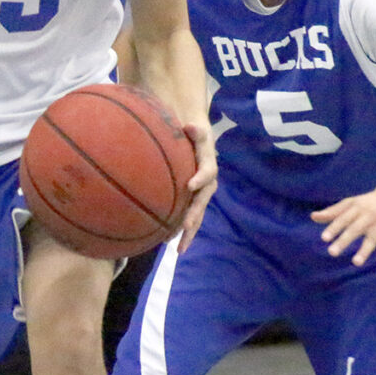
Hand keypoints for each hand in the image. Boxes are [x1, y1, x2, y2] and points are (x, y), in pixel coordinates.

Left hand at [177, 122, 217, 251]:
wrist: (192, 134)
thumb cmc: (190, 129)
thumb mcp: (194, 126)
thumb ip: (195, 129)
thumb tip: (190, 126)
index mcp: (208, 163)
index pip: (208, 171)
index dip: (201, 178)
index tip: (190, 185)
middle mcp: (206, 181)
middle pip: (203, 201)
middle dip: (195, 215)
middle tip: (185, 227)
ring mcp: (199, 193)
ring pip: (196, 214)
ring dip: (189, 231)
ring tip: (179, 248)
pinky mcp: (190, 200)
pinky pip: (187, 216)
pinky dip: (179, 230)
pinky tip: (167, 242)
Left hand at [310, 182, 375, 275]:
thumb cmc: (368, 202)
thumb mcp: (351, 203)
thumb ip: (332, 212)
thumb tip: (312, 217)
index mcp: (356, 208)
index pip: (343, 219)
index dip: (333, 228)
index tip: (323, 239)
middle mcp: (368, 216)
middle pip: (355, 229)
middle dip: (344, 241)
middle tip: (332, 253)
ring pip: (372, 240)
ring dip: (364, 251)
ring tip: (355, 263)